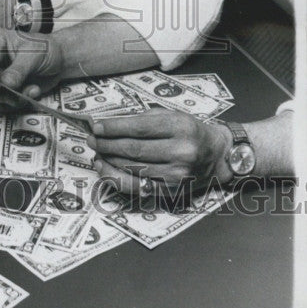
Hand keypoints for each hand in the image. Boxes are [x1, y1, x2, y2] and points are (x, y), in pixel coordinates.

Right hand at [0, 28, 64, 108]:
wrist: (60, 60)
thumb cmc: (47, 49)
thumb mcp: (34, 55)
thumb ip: (18, 70)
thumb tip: (6, 84)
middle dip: (3, 92)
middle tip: (20, 95)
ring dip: (13, 99)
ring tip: (32, 90)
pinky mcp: (7, 89)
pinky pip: (5, 103)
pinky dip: (19, 102)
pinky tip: (33, 91)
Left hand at [87, 110, 232, 194]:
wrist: (217, 156)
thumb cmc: (189, 131)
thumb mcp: (171, 116)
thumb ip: (141, 118)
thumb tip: (107, 124)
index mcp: (180, 127)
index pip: (139, 128)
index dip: (113, 127)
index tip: (95, 126)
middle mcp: (180, 152)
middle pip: (133, 149)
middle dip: (106, 144)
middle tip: (91, 139)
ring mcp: (176, 175)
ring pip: (132, 168)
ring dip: (108, 159)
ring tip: (95, 151)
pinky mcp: (171, 192)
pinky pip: (136, 186)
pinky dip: (115, 177)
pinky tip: (103, 168)